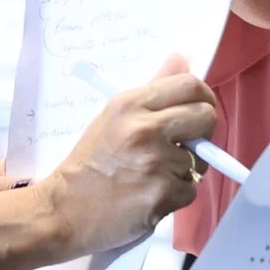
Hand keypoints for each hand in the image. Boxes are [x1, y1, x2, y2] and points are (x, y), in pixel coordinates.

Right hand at [44, 55, 216, 257]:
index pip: (189, 85)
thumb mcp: (114, 116)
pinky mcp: (162, 195)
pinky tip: (151, 194)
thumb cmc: (90, 163)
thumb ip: (152, 89)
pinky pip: (190, 190)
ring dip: (185, 169)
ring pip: (200, 160)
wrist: (64, 210)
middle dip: (204, 132)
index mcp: (131, 104)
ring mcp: (155, 163)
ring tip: (155, 174)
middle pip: (206, 117)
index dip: (203, 97)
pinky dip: (176, 195)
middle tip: (188, 142)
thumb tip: (181, 59)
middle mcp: (145, 129)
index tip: (200, 108)